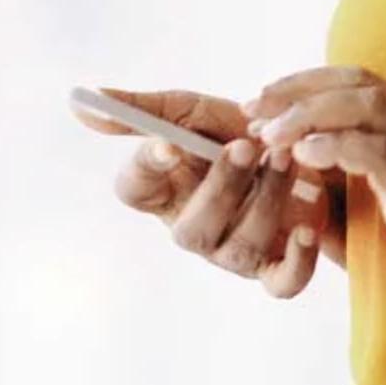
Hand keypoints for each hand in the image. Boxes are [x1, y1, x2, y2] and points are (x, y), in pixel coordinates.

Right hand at [69, 85, 334, 298]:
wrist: (300, 145)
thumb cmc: (231, 129)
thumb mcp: (187, 111)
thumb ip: (139, 111)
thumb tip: (79, 101)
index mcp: (164, 191)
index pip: (135, 189)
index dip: (147, 169)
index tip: (169, 144)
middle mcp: (194, 229)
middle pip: (190, 230)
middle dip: (221, 187)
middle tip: (247, 146)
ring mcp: (234, 253)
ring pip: (241, 246)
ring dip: (266, 201)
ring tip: (286, 158)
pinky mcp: (278, 267)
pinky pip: (283, 283)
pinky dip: (296, 262)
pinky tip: (307, 228)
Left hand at [242, 65, 385, 321]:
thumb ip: (353, 189)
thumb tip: (294, 186)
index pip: (359, 83)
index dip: (308, 84)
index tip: (267, 101)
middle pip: (355, 82)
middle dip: (298, 90)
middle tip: (254, 108)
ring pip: (363, 105)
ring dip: (308, 114)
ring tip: (271, 134)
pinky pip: (375, 149)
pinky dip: (334, 145)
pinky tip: (303, 156)